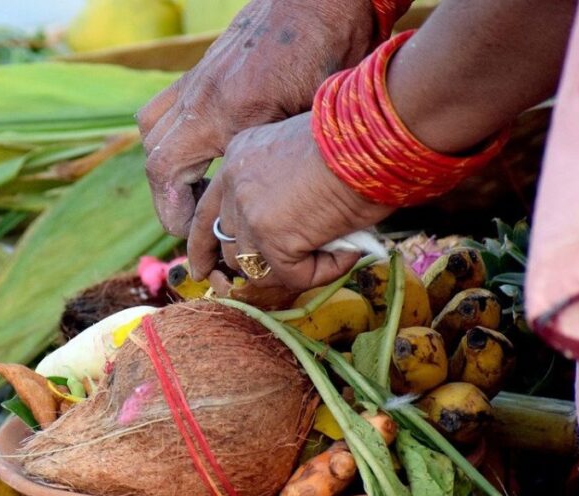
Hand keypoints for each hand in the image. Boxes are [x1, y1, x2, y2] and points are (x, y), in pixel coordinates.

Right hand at [137, 0, 374, 235]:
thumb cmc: (332, 53)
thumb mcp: (315, 119)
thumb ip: (281, 160)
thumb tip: (270, 206)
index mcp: (227, 114)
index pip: (167, 174)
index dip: (172, 213)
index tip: (193, 233)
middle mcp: (202, 96)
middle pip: (155, 158)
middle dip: (168, 196)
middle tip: (194, 217)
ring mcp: (198, 78)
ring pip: (152, 130)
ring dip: (166, 164)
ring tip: (194, 184)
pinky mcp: (204, 68)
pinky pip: (166, 105)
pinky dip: (171, 133)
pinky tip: (200, 146)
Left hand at [187, 113, 394, 289]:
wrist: (374, 135)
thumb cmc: (356, 137)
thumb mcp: (301, 154)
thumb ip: (285, 187)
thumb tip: (294, 230)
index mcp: (238, 157)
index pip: (207, 212)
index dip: (204, 245)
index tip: (203, 268)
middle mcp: (235, 184)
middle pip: (227, 245)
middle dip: (246, 267)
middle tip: (276, 277)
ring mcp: (251, 213)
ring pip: (256, 268)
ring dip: (293, 269)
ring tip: (333, 249)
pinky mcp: (274, 238)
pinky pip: (294, 277)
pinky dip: (324, 272)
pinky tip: (348, 250)